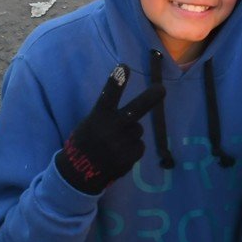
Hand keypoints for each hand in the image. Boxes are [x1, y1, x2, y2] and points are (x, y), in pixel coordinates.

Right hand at [55, 66, 167, 193]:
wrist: (79, 174)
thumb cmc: (86, 143)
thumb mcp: (90, 124)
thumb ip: (107, 117)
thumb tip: (134, 115)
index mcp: (98, 118)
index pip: (108, 96)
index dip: (117, 81)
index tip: (124, 67)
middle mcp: (110, 129)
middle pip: (135, 110)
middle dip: (150, 98)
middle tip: (162, 89)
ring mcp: (121, 144)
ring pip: (138, 130)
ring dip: (131, 134)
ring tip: (115, 143)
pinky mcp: (130, 157)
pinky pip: (139, 145)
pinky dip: (132, 148)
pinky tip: (119, 154)